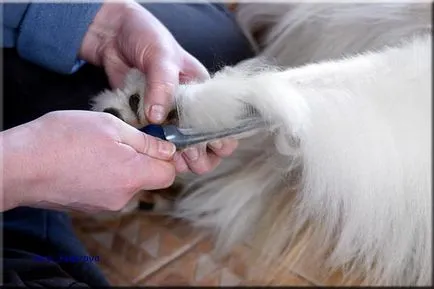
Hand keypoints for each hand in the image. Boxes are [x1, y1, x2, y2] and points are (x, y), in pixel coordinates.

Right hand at [1, 111, 176, 212]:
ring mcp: (104, 205)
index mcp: (133, 176)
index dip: (167, 156)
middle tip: (122, 138)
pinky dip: (105, 175)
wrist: (18, 166)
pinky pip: (109, 189)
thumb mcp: (110, 126)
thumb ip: (145, 141)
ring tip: (97, 148)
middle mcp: (123, 197)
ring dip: (121, 165)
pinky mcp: (88, 206)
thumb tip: (168, 150)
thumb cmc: (62, 139)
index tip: (155, 141)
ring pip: (127, 183)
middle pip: (148, 179)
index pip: (169, 174)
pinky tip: (85, 160)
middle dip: (142, 159)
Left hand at [79, 0, 237, 174]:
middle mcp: (186, 106)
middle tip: (193, 157)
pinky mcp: (145, 119)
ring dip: (182, 158)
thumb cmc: (145, 36)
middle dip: (203, 153)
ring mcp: (165, 115)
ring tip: (178, 162)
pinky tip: (159, 157)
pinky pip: (155, 141)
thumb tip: (157, 117)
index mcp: (200, 89)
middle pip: (204, 139)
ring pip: (181, 146)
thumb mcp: (161, 55)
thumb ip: (163, 85)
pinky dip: (158, 152)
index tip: (215, 146)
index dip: (221, 136)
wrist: (112, 34)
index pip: (219, 120)